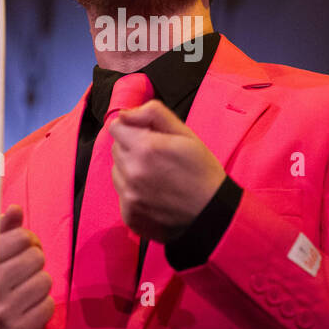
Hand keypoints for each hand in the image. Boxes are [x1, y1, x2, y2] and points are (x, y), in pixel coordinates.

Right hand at [0, 204, 54, 328]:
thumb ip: (3, 231)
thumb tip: (15, 208)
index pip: (19, 238)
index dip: (28, 239)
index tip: (26, 246)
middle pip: (35, 258)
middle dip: (36, 260)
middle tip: (28, 268)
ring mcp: (3, 312)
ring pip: (45, 280)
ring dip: (41, 282)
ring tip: (27, 289)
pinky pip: (49, 305)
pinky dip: (44, 304)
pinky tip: (30, 307)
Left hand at [109, 99, 226, 240]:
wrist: (212, 213)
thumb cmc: (202, 171)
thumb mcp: (185, 134)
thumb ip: (153, 114)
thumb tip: (125, 113)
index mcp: (145, 148)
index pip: (116, 127)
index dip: (132, 127)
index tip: (147, 135)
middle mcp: (131, 172)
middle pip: (116, 149)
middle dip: (132, 147)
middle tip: (157, 157)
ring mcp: (128, 196)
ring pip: (116, 171)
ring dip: (130, 169)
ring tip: (156, 176)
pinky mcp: (129, 215)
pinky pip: (121, 194)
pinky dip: (133, 192)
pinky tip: (153, 194)